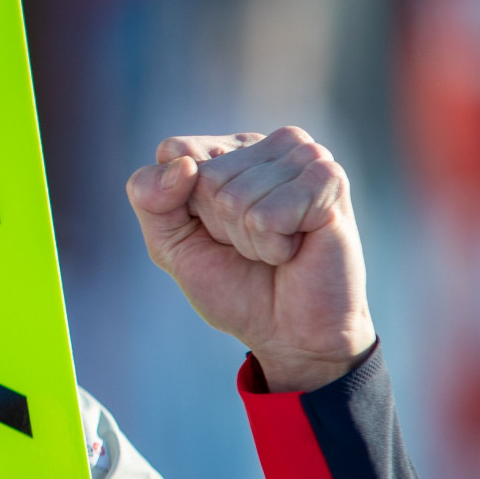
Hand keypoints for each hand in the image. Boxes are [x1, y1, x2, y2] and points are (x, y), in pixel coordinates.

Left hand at [126, 128, 375, 392]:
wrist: (290, 334)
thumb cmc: (234, 285)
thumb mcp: (170, 242)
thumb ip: (149, 197)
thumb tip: (183, 167)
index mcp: (234, 148)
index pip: (174, 151)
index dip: (180, 204)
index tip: (215, 230)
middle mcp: (273, 143)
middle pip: (203, 177)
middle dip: (218, 225)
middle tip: (252, 245)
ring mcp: (306, 156)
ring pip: (233, 196)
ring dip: (248, 239)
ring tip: (276, 248)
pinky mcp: (330, 181)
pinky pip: (266, 216)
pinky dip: (271, 246)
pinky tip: (295, 250)